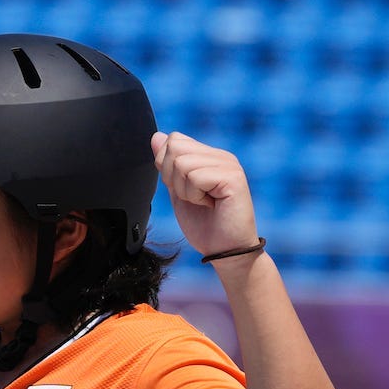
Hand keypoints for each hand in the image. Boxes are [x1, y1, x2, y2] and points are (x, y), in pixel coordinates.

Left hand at [151, 131, 260, 260]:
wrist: (224, 252)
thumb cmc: (205, 227)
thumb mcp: (178, 192)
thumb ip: (168, 166)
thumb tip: (156, 136)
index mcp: (209, 156)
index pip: (174, 140)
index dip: (166, 167)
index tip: (183, 191)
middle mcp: (221, 156)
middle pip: (175, 147)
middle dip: (173, 178)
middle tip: (193, 198)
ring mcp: (228, 164)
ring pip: (182, 163)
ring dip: (184, 190)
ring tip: (202, 202)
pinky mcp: (232, 177)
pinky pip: (195, 176)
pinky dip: (194, 196)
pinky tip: (210, 205)